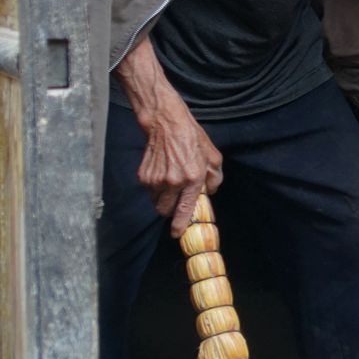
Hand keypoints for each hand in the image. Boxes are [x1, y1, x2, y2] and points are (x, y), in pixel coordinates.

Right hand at [136, 103, 222, 235]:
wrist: (166, 125)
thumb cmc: (192, 140)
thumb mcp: (213, 158)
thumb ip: (215, 179)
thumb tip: (210, 193)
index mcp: (192, 179)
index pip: (185, 209)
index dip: (180, 225)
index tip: (177, 233)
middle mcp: (173, 182)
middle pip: (166, 211)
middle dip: (171, 210)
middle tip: (177, 201)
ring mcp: (156, 180)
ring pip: (156, 202)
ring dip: (163, 199)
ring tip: (171, 184)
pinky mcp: (143, 176)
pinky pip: (149, 192)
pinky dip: (155, 189)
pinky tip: (163, 175)